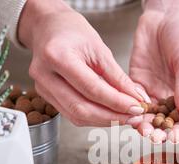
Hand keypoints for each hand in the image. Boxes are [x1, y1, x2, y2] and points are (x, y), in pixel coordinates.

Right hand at [18, 0, 148, 126]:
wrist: (48, 27)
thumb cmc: (72, 31)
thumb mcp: (99, 48)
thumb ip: (117, 76)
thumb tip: (136, 98)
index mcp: (57, 56)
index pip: (92, 88)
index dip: (117, 102)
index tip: (136, 107)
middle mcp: (45, 75)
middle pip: (81, 108)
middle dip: (111, 117)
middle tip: (133, 118)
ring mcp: (42, 88)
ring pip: (76, 116)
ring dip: (104, 121)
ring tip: (125, 118)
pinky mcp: (46, 97)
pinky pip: (71, 115)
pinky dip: (93, 118)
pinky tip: (109, 116)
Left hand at [130, 0, 178, 142]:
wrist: (164, 17)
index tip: (172, 138)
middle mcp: (171, 97)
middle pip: (165, 122)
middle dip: (159, 131)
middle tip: (153, 136)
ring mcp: (154, 92)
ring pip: (148, 116)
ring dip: (144, 124)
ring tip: (141, 128)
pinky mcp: (137, 85)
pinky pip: (133, 101)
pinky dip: (131, 109)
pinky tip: (129, 113)